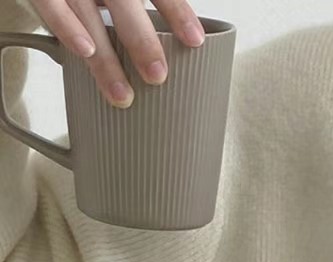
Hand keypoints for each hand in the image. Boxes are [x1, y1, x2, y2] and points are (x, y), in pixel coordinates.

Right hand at [26, 0, 206, 107]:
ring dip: (106, 57)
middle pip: (123, 2)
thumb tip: (174, 67)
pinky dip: (67, 28)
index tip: (195, 41)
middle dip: (142, 39)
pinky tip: (84, 51)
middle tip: (157, 76)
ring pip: (87, 13)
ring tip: (122, 95)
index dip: (176, 10)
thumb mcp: (117, 1)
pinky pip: (51, 5)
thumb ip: (137, 20)